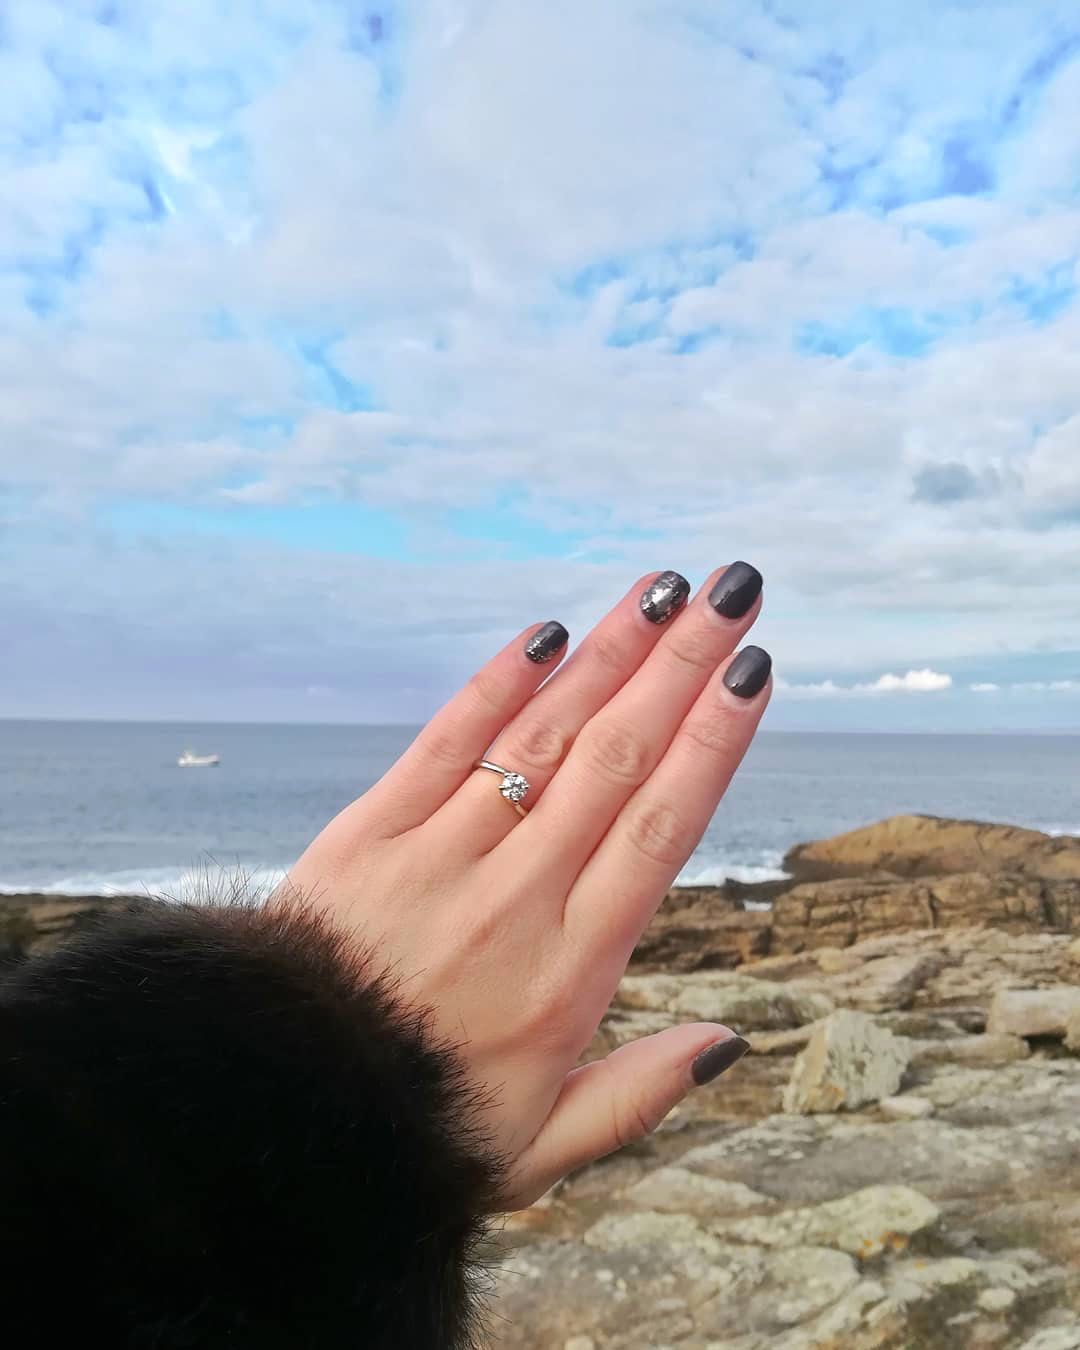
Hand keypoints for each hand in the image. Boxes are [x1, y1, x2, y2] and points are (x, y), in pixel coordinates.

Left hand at [286, 566, 770, 1209]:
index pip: (661, 828)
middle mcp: (516, 900)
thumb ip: (639, 1094)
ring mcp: (440, 859)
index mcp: (571, 973)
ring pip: (542, 739)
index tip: (753, 672)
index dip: (712, 742)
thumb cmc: (419, 1126)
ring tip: (661, 588)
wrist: (275, 1114)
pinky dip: (495, 685)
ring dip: (607, 657)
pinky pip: (443, 744)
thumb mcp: (541, 1147)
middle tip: (732, 593)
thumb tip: (731, 1040)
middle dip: (681, 667)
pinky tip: (545, 634)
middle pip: (616, 760)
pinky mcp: (369, 835)